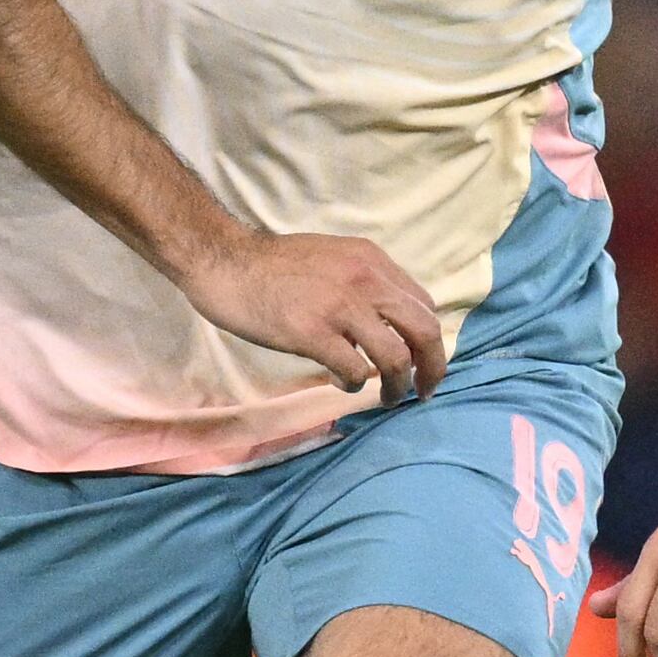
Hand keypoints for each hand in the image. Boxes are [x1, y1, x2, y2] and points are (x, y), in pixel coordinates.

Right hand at [183, 228, 447, 402]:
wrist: (225, 260)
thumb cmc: (272, 264)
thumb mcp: (333, 258)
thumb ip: (363, 282)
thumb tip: (384, 320)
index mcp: (372, 261)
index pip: (422, 304)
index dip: (429, 338)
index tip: (421, 360)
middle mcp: (366, 280)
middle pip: (423, 330)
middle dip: (432, 367)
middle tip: (425, 390)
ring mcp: (340, 307)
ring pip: (396, 356)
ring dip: (398, 385)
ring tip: (389, 398)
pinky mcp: (312, 332)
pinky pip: (354, 369)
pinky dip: (356, 384)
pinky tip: (343, 383)